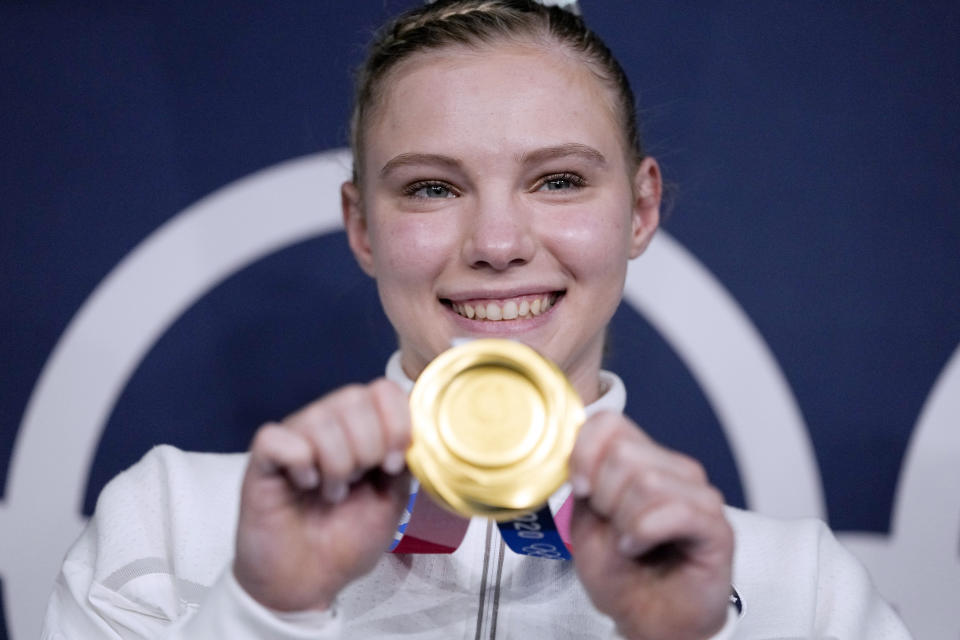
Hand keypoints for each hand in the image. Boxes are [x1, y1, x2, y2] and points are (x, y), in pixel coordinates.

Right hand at [233, 379, 410, 611]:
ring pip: (319, 418)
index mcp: (360, 429)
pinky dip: (299, 462)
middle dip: (368, 445)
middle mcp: (325, 425)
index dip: (396, 421)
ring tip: (332, 493)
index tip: (395, 464)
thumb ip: (404, 461)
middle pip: (353, 397)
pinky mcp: (261, 460)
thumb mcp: (392, 500)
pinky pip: (278, 437)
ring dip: (336, 463)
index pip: (383, 390)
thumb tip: (416, 432)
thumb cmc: (345, 541)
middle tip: (358, 482)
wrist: (306, 584)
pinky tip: (303, 484)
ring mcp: (292, 439)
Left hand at [568, 411, 733, 639]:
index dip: (584, 453)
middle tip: (612, 527)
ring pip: (647, 482)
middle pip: (624, 453)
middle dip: (604, 498)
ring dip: (624, 521)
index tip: (580, 489)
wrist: (647, 620)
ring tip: (628, 542)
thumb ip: (582, 479)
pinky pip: (674, 511)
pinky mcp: (716, 527)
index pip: (610, 422)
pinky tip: (638, 548)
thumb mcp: (584, 521)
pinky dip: (644, 533)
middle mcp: (675, 470)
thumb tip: (577, 449)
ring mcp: (699, 496)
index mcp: (643, 461)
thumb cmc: (621, 573)